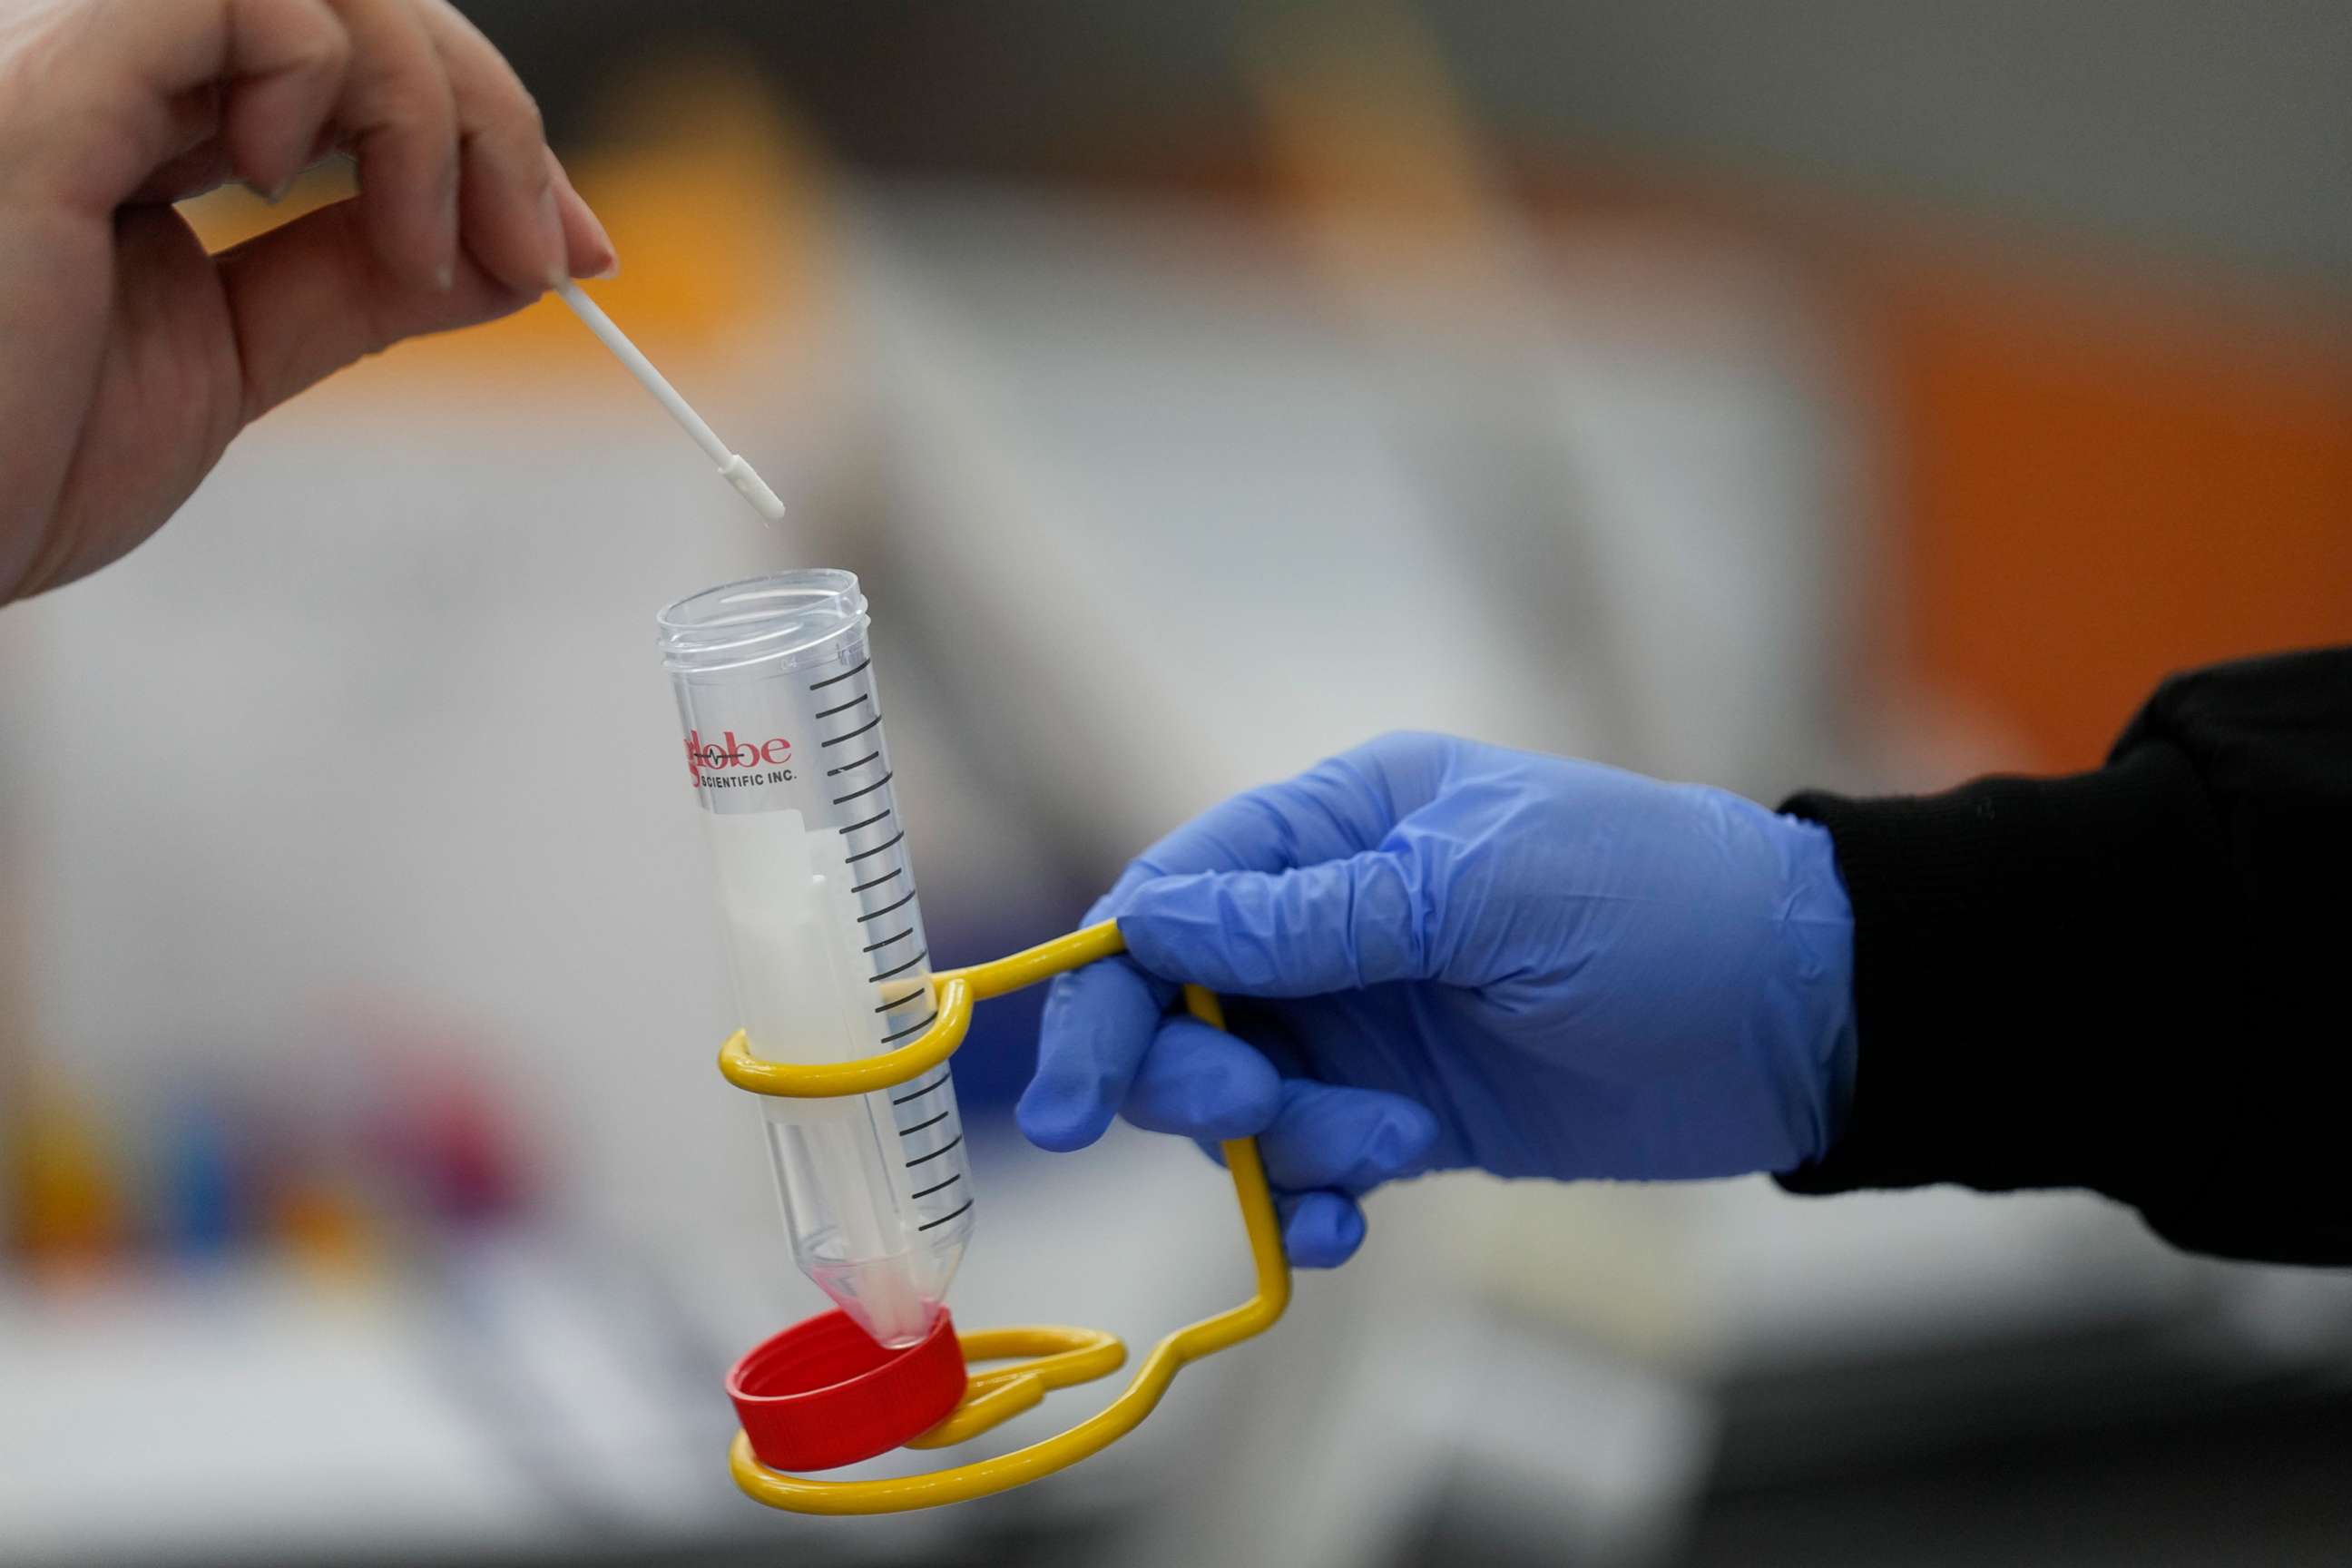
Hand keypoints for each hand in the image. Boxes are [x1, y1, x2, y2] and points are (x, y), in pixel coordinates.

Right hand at [0, 0, 616, 601]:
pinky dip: (324, 67)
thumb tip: (508, 250)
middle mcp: (102, 66)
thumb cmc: (11, 459)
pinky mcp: (47, 75)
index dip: (479, 134)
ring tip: (425, 243)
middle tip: (545, 252)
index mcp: (139, 126)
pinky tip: (291, 180)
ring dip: (428, 100)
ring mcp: (70, 55)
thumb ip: (350, 287)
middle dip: (489, 116)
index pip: (345, 66)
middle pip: (351, 4)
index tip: (572, 248)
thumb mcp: (226, 359)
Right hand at [1018, 732, 1856, 1265]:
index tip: (1075, 1089)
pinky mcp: (1406, 1114)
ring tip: (1391, 1146)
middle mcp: (1333, 921)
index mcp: (1341, 826)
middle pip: (1178, 1004)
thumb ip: (1315, 915)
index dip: (1104, 985)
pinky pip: (1310, 1167)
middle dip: (1187, 1072)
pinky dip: (1310, 1204)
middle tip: (1241, 1116)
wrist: (1795, 1017)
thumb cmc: (1650, 906)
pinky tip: (1349, 1230)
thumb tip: (1149, 919)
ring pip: (1240, 1099)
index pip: (1172, 895)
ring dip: (1282, 1142)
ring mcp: (1366, 1022)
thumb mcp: (1481, 891)